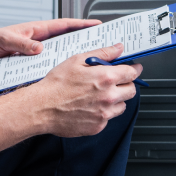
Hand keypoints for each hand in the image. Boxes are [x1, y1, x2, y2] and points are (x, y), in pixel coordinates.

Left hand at [0, 18, 100, 61]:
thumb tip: (37, 48)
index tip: (98, 25)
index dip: (82, 24)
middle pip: (68, 40)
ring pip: (61, 54)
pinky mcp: (32, 63)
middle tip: (103, 46)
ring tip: (91, 65)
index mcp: (37, 31)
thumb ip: (20, 43)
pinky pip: (51, 66)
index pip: (64, 25)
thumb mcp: (4, 40)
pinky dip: (60, 70)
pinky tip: (68, 80)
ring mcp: (37, 52)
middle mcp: (40, 41)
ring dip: (74, 59)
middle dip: (85, 42)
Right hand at [26, 44, 141, 137]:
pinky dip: (104, 112)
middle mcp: (108, 97)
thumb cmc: (56, 84)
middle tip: (115, 82)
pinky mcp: (98, 126)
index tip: (133, 69)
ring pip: (122, 106)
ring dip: (116, 100)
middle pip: (131, 91)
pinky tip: (90, 106)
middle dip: (126, 84)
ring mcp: (104, 114)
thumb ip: (102, 53)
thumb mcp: (77, 60)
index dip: (133, 69)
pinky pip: (109, 118)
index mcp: (105, 78)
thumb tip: (117, 48)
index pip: (132, 73)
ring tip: (99, 95)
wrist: (41, 108)